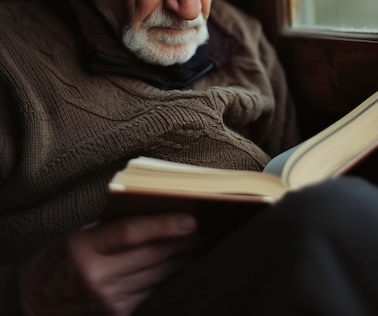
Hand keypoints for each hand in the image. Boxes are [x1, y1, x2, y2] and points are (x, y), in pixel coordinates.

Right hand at [19, 212, 198, 315]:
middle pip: (152, 255)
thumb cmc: (58, 263)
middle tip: (199, 232)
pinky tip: (176, 271)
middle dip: (182, 243)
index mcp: (85, 248)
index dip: (165, 225)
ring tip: (193, 248)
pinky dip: (166, 281)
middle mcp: (98, 276)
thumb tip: (154, 215)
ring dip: (180, 262)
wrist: (34, 305)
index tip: (190, 219)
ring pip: (157, 277)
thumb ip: (111, 228)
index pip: (132, 232)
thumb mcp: (78, 236)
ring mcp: (108, 301)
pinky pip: (151, 296)